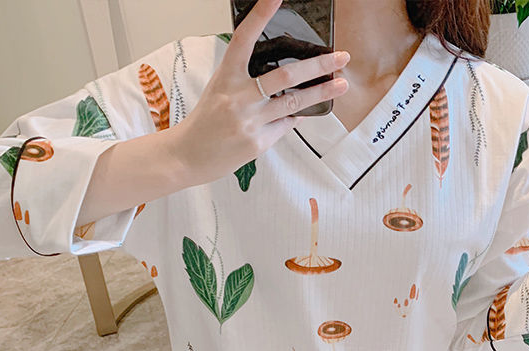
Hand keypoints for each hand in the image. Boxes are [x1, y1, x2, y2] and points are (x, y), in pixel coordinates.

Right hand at [167, 0, 349, 186]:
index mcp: (226, 76)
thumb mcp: (220, 91)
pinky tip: (299, 113)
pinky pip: (285, 125)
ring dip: (321, 93)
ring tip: (340, 85)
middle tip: (340, 57)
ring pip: (294, 102)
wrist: (188, 156)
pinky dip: (293, 118)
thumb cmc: (205, 122)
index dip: (260, 16)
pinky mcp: (257, 142)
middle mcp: (238, 96)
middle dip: (318, 65)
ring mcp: (249, 121)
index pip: (244, 39)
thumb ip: (246, 82)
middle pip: (285, 75)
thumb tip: (283, 81)